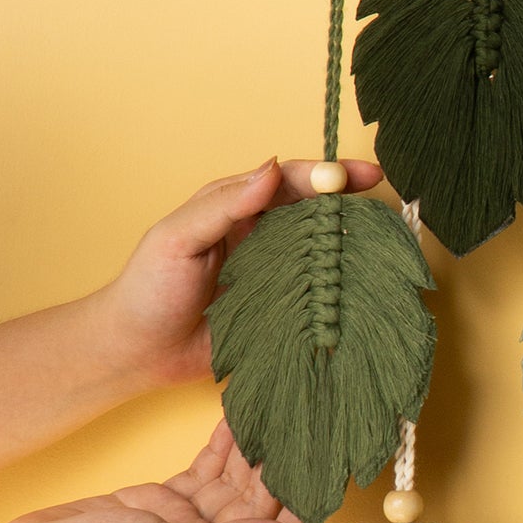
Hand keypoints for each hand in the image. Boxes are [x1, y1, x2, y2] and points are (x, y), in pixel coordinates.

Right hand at [0, 422, 307, 522]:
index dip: (305, 508)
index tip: (328, 467)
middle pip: (261, 508)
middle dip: (284, 470)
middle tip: (310, 422)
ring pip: (235, 485)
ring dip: (256, 453)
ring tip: (284, 409)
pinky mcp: (161, 503)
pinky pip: (204, 471)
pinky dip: (223, 447)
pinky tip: (243, 417)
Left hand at [90, 158, 383, 390]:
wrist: (137, 352)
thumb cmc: (148, 288)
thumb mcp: (178, 237)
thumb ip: (223, 204)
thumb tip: (272, 170)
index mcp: (238, 208)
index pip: (290, 182)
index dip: (327, 175)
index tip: (361, 175)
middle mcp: (263, 237)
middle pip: (316, 213)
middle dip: (351, 206)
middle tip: (385, 205)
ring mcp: (275, 276)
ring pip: (322, 253)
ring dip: (351, 247)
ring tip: (385, 244)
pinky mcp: (281, 313)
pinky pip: (317, 297)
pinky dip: (341, 292)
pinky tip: (364, 290)